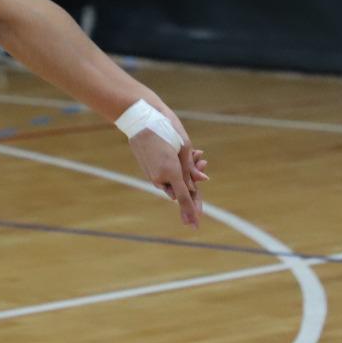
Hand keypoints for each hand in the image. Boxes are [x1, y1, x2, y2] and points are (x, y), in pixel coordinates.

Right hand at [126, 105, 209, 228]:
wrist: (140, 118)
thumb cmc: (166, 128)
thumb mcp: (184, 146)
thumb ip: (191, 168)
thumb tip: (201, 181)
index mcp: (171, 171)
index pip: (184, 197)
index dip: (191, 211)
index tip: (195, 224)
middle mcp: (161, 176)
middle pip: (181, 190)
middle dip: (194, 188)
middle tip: (201, 182)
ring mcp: (153, 174)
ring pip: (175, 182)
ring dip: (188, 175)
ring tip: (200, 157)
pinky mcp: (149, 169)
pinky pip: (167, 175)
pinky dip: (178, 170)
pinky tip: (190, 155)